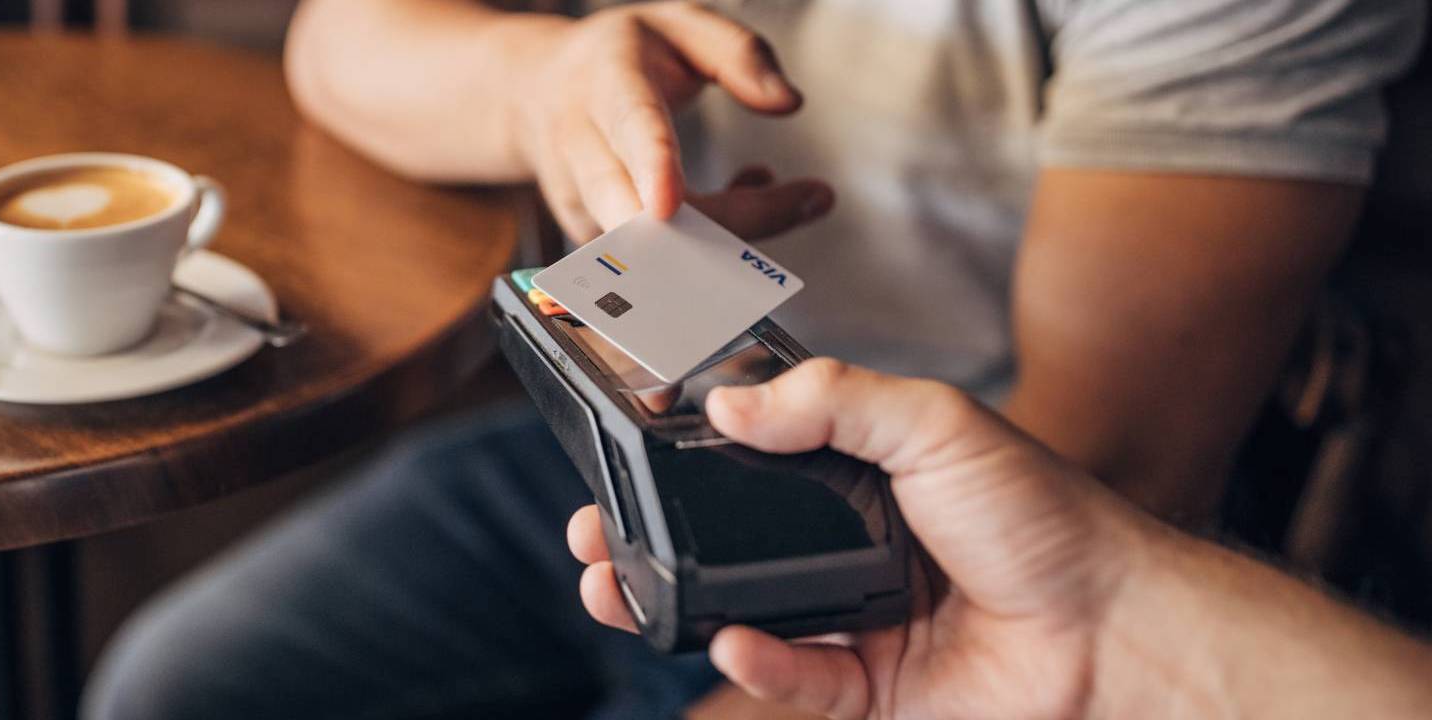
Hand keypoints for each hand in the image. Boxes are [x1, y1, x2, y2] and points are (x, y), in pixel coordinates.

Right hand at [507, 1, 833, 241]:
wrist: (535, 90)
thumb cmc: (616, 58)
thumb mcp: (681, 25)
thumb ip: (739, 54)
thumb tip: (786, 102)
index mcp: (606, 82)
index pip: (629, 127)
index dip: (651, 167)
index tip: (669, 204)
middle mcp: (581, 144)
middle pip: (636, 208)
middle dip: (718, 224)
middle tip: (802, 202)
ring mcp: (579, 197)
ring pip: (649, 246)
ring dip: (726, 236)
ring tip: (776, 189)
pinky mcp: (589, 234)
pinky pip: (653, 259)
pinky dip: (708, 244)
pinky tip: (739, 199)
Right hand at [567, 359, 1147, 718]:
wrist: (1116, 628)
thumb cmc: (1044, 517)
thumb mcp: (935, 423)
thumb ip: (832, 399)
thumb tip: (726, 400)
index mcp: (858, 473)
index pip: (746, 458)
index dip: (679, 456)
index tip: (618, 446)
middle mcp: (844, 545)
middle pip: (720, 541)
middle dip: (646, 536)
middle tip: (590, 530)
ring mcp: (851, 620)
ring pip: (735, 613)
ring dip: (668, 601)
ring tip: (612, 586)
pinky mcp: (867, 691)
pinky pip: (791, 679)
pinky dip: (754, 662)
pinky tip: (729, 640)